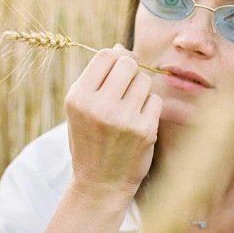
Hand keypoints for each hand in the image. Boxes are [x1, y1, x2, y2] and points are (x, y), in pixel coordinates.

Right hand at [65, 43, 162, 201]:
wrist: (100, 184)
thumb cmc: (90, 141)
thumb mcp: (82, 110)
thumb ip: (98, 78)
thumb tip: (120, 48)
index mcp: (78, 97)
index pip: (105, 56)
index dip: (117, 57)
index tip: (121, 67)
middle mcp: (99, 106)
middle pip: (128, 63)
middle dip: (131, 71)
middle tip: (127, 89)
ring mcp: (123, 119)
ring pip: (145, 81)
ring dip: (141, 90)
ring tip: (130, 109)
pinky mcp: (144, 130)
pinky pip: (155, 100)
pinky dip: (150, 108)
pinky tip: (139, 122)